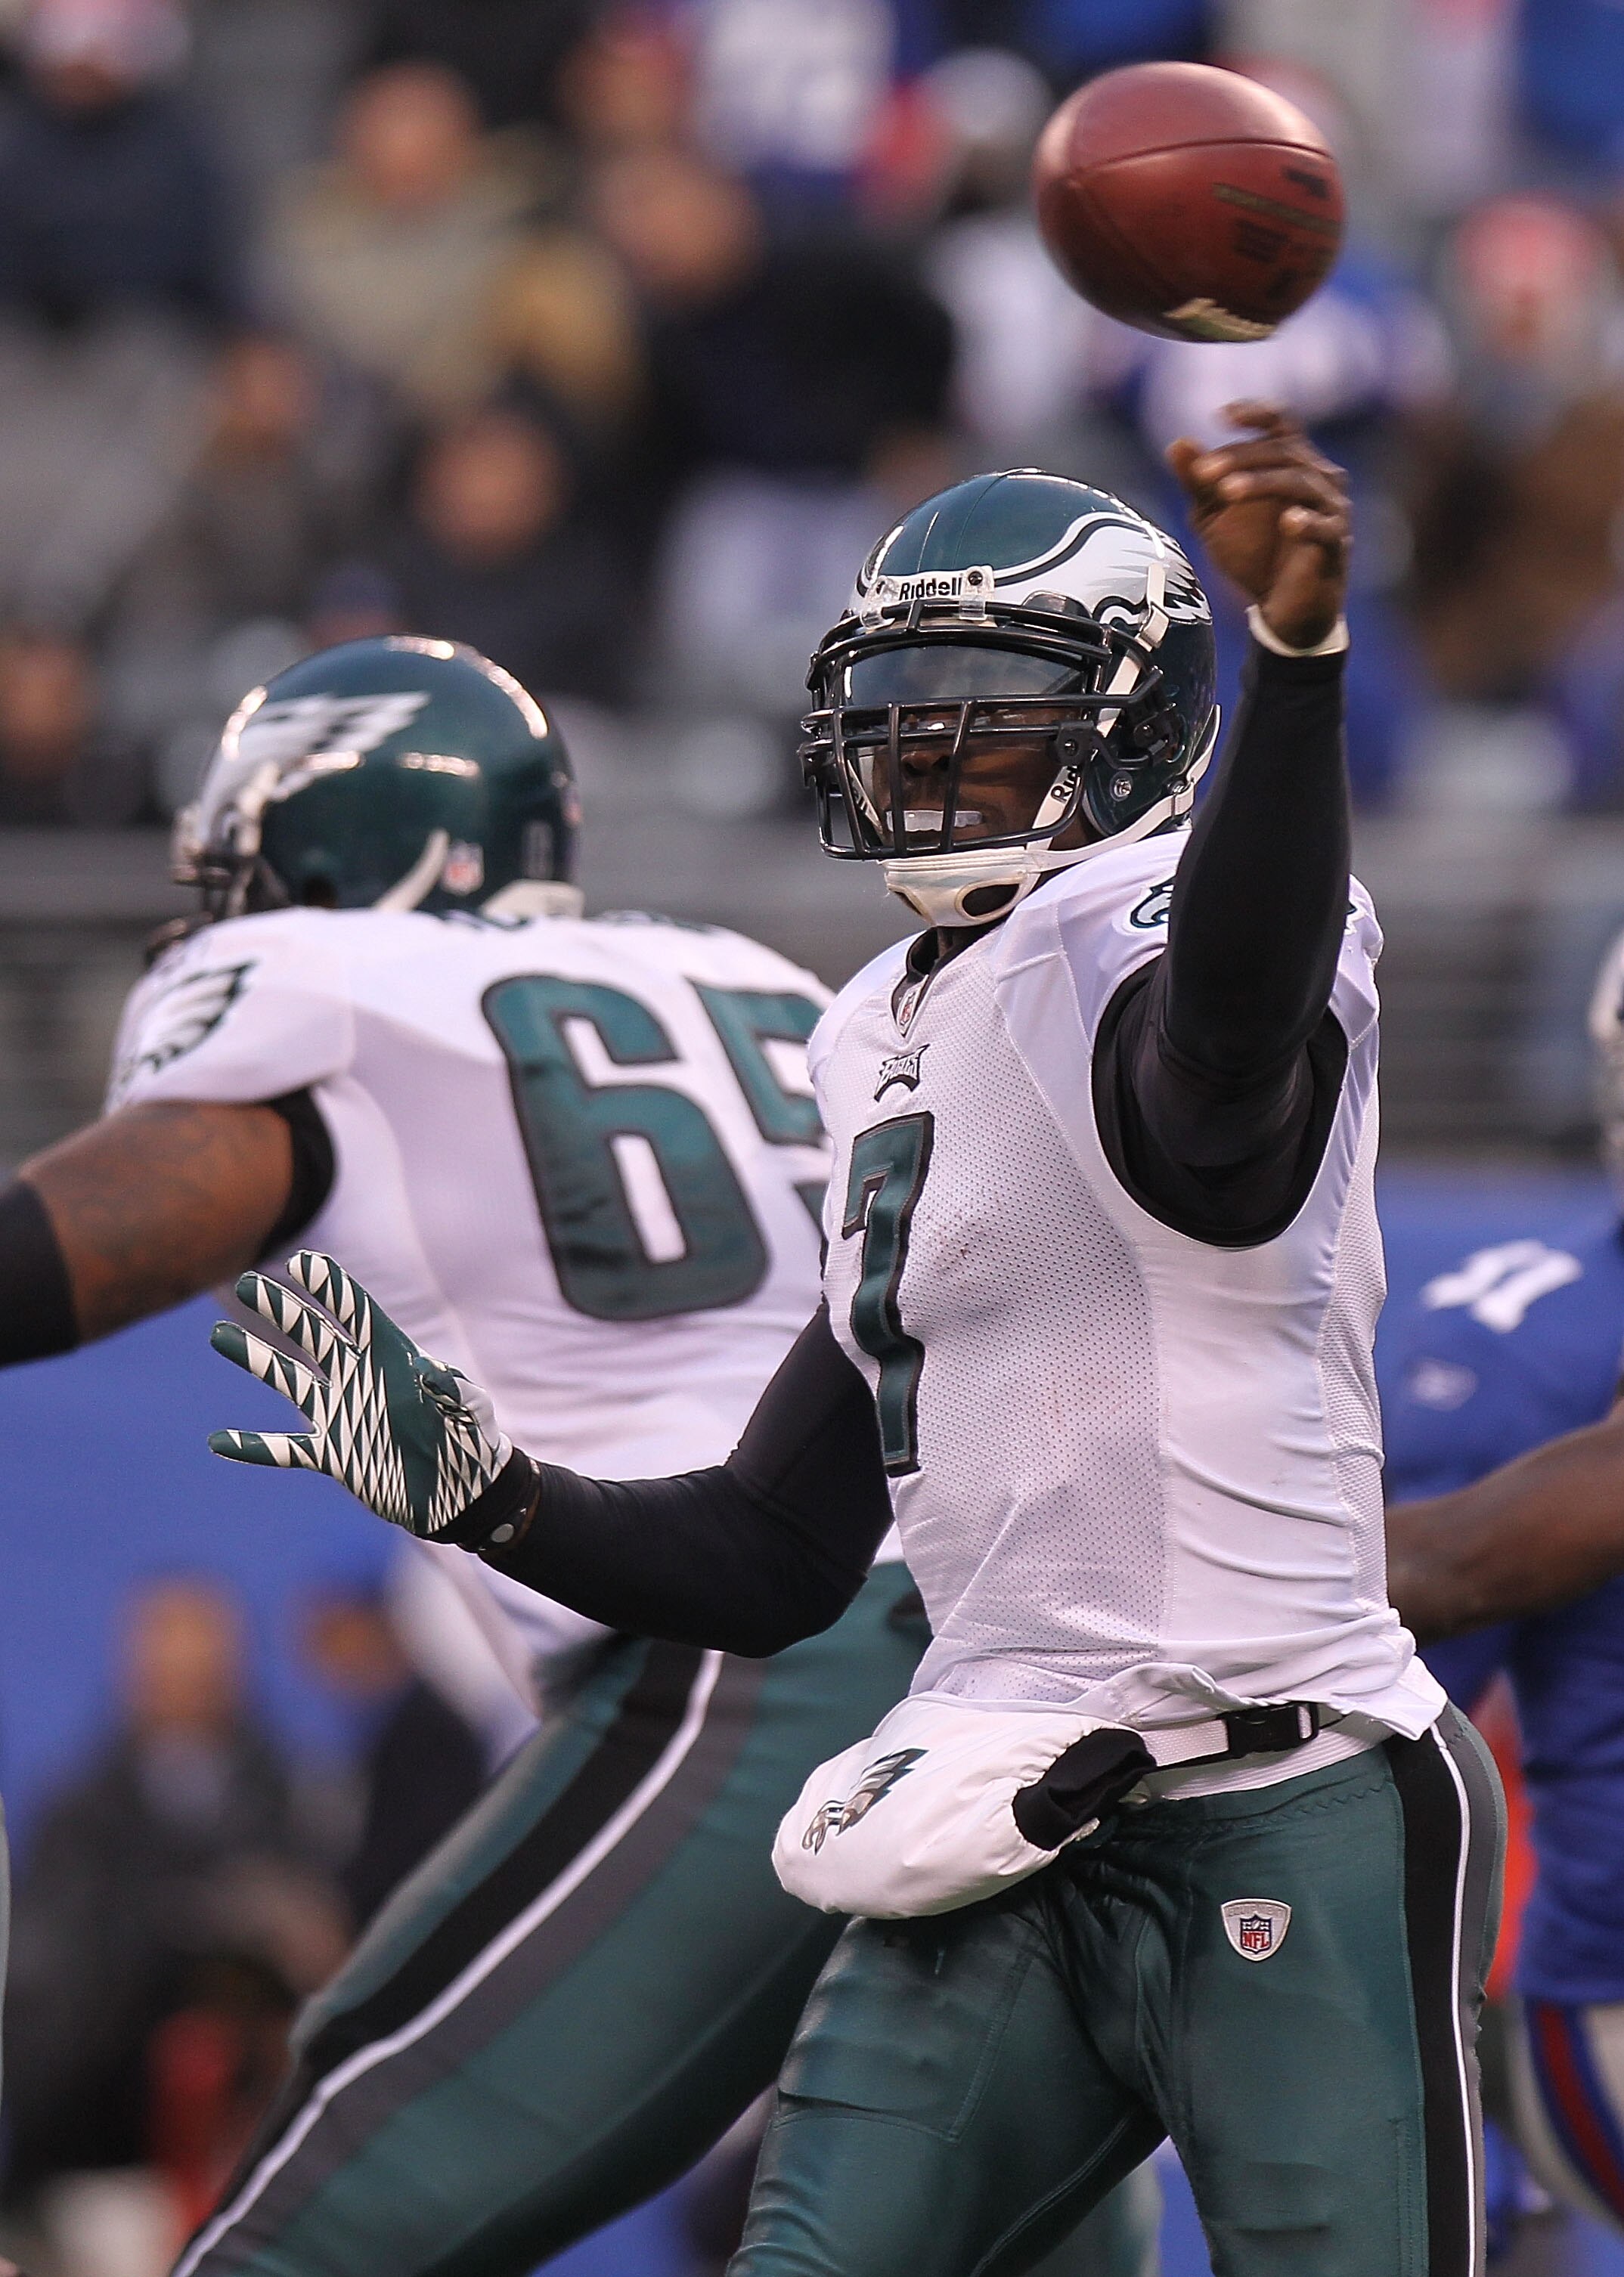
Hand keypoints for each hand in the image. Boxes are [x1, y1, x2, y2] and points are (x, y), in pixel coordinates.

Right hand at [209, 1250, 512, 1538]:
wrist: (459, 1491)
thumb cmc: (471, 1441)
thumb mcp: (470, 1410)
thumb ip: (453, 1390)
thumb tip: (431, 1373)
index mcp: (392, 1359)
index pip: (355, 1314)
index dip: (331, 1289)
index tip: (302, 1263)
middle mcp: (359, 1378)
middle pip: (312, 1336)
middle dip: (281, 1310)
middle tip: (247, 1283)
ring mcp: (341, 1414)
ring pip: (289, 1380)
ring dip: (256, 1359)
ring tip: (219, 1333)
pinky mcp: (333, 1454)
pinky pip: (285, 1450)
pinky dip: (254, 1448)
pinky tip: (219, 1441)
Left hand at [1166, 401, 1349, 650]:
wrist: (1281, 609)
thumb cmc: (1253, 554)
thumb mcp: (1214, 518)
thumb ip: (1198, 484)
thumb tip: (1177, 443)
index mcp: (1291, 463)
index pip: (1281, 423)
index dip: (1256, 413)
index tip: (1221, 416)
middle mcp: (1319, 477)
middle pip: (1284, 450)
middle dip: (1240, 457)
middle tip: (1202, 472)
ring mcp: (1331, 508)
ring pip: (1300, 481)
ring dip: (1262, 482)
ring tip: (1225, 492)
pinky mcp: (1336, 543)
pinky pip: (1325, 526)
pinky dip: (1308, 522)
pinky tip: (1288, 523)